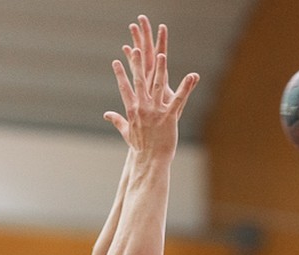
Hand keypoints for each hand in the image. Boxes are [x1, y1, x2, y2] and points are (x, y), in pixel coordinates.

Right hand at [106, 15, 197, 159]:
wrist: (151, 161)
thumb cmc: (140, 147)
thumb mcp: (126, 132)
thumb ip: (117, 120)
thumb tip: (106, 114)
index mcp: (132, 110)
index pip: (124, 88)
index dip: (120, 74)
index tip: (115, 61)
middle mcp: (142, 108)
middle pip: (139, 82)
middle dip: (137, 64)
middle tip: (135, 49)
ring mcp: (156, 112)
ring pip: (157, 86)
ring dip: (160, 69)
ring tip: (161, 55)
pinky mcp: (169, 117)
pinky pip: (178, 100)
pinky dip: (185, 88)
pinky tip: (192, 77)